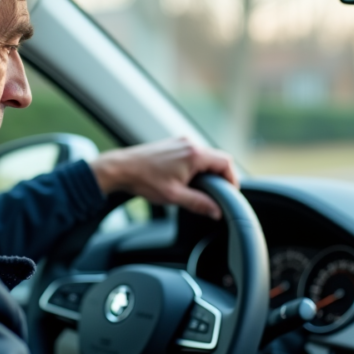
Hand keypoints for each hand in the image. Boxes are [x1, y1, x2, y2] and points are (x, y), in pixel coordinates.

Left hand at [89, 137, 237, 219]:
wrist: (121, 169)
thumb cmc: (145, 180)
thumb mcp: (175, 196)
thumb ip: (199, 203)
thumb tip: (216, 212)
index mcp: (194, 154)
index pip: (226, 163)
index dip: (232, 179)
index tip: (229, 193)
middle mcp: (190, 143)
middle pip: (218, 158)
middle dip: (221, 176)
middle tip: (218, 193)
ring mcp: (181, 141)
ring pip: (205, 156)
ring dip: (208, 171)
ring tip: (202, 188)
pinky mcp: (173, 144)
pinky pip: (193, 153)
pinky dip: (197, 166)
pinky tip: (188, 179)